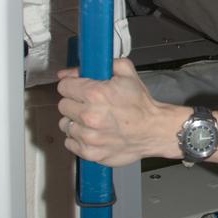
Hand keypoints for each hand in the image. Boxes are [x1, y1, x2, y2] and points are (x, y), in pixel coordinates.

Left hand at [57, 58, 177, 165]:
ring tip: (92, 121)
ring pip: (65, 125)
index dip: (72, 86)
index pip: (63, 87)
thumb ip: (99, 64)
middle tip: (90, 105)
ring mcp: (88, 137)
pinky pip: (70, 143)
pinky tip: (93, 133)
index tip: (80, 90)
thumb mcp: (126, 72)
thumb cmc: (141, 105)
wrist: (154, 130)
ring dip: (76, 122)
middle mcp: (89, 116)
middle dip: (75, 103)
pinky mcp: (90, 153)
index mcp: (95, 94)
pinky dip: (78, 138)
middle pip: (63, 106)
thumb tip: (69, 72)